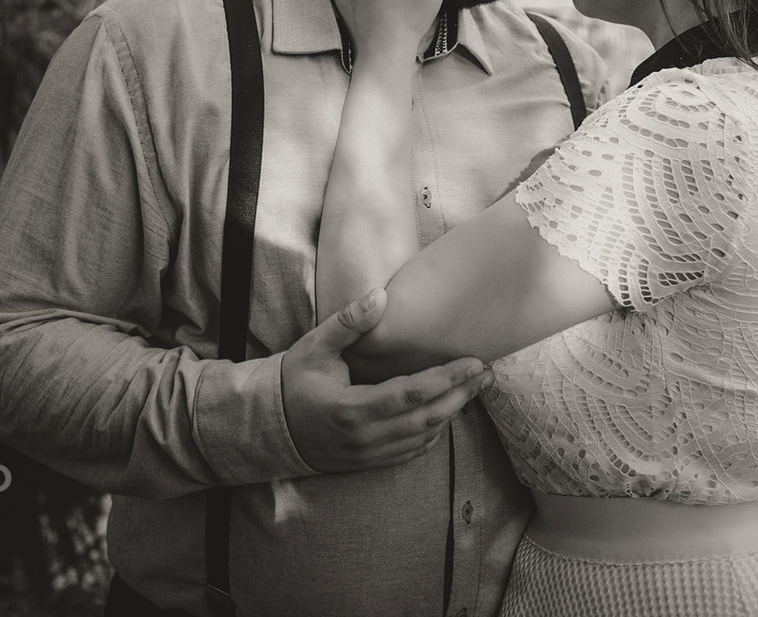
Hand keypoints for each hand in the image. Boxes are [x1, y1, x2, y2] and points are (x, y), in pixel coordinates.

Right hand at [280, 287, 491, 471]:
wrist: (269, 426)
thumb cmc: (294, 380)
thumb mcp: (316, 346)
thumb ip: (349, 322)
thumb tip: (380, 295)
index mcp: (352, 408)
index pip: (411, 395)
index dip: (447, 379)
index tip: (475, 362)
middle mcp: (364, 437)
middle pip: (427, 419)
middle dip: (462, 395)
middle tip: (487, 373)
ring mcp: (368, 455)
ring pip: (424, 437)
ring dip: (453, 412)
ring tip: (475, 387)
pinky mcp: (370, 462)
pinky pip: (412, 451)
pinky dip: (434, 431)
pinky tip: (448, 410)